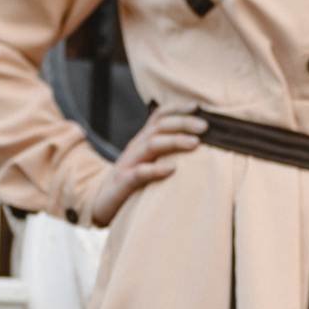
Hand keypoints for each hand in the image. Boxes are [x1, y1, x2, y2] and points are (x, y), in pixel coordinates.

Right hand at [88, 103, 205, 226]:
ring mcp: (128, 163)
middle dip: (183, 123)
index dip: (178, 108)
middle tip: (205, 127)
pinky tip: (172, 169)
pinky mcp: (123, 182)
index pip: (159, 116)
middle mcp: (136, 147)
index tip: (199, 105)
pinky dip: (156, 169)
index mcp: (143, 140)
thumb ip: (167, 152)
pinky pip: (139, 173)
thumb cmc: (134, 183)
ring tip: (195, 143)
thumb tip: (200, 145)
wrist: (103, 203)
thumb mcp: (149, 162)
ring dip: (174, 141)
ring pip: (151, 145)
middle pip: (159, 126)